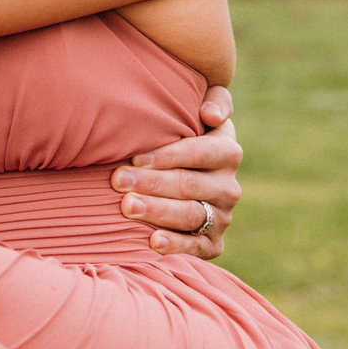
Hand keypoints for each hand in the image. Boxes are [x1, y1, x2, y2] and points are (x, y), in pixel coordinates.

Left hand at [112, 85, 241, 259]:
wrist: (182, 179)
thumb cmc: (181, 137)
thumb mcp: (197, 113)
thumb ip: (214, 100)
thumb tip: (209, 115)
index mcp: (227, 151)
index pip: (203, 152)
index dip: (169, 155)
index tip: (135, 157)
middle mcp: (229, 186)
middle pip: (190, 185)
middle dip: (152, 183)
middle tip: (117, 182)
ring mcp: (223, 217)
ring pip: (191, 215)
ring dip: (158, 211)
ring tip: (127, 207)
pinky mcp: (214, 245)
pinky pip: (198, 248)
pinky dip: (176, 246)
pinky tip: (152, 241)